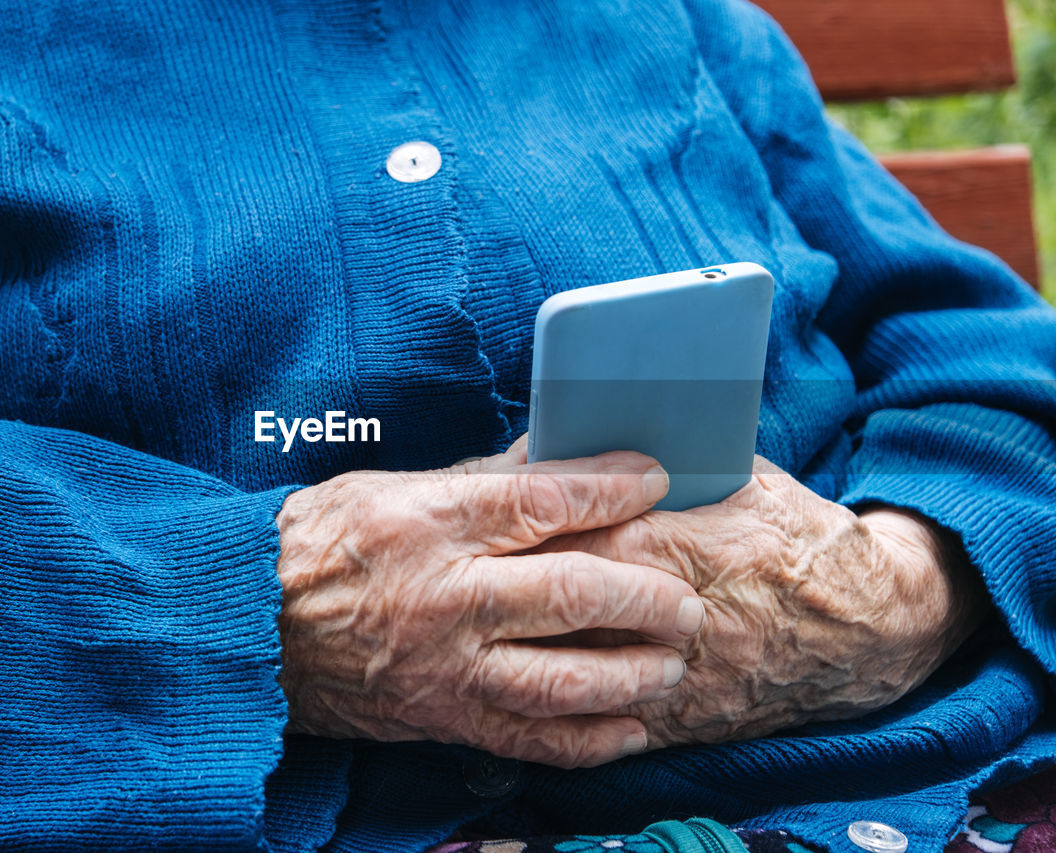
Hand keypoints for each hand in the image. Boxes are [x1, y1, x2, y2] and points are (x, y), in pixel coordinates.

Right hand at [274, 439, 706, 767]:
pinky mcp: (440, 717)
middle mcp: (443, 596)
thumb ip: (477, 480)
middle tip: (684, 597)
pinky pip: (528, 739)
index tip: (654, 478)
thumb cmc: (317, 545)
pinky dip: (588, 741)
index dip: (609, 486)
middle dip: (645, 593)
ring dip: (633, 673)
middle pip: (571, 591)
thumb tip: (552, 459)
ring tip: (672, 660)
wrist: (248, 627)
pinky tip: (629, 729)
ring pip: (563, 678)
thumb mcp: (388, 490)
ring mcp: (444, 665)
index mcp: (427, 522)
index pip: (540, 499)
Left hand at [534, 456, 983, 746]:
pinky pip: (603, 716)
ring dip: (528, 642)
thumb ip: (679, 462)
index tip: (491, 517)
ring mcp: (680, 676)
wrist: (870, 629)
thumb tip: (595, 436)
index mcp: (690, 546)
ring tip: (490, 619)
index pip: (586, 535)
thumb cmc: (801, 539)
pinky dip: (562, 695)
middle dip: (514, 583)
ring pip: (576, 664)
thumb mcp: (749, 480)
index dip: (535, 527)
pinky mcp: (684, 719)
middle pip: (568, 600)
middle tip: (472, 569)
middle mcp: (677, 616)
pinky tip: (528, 670)